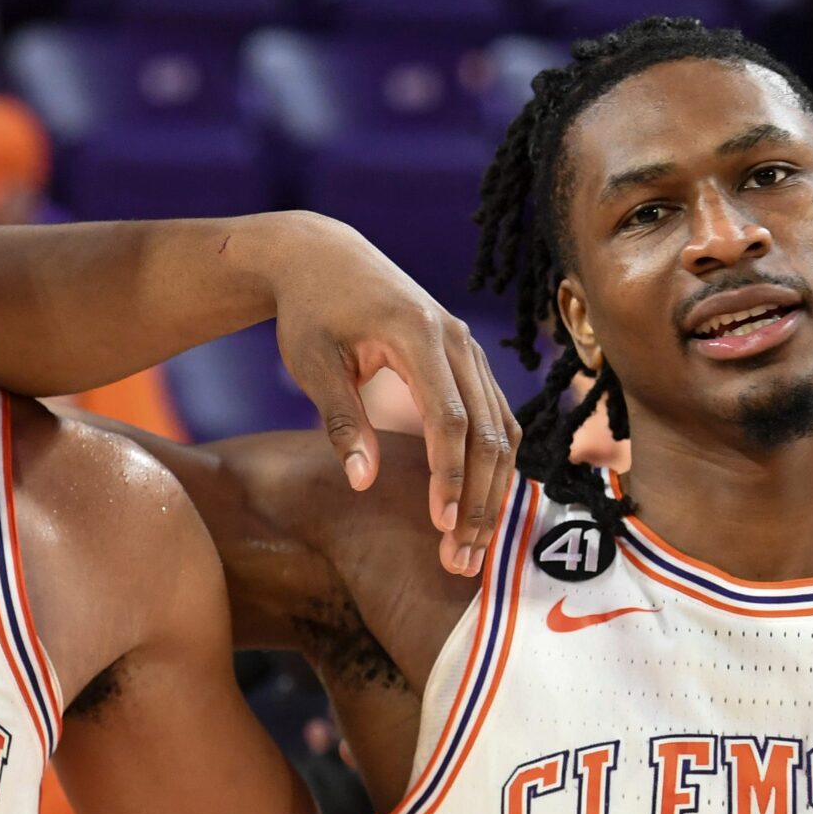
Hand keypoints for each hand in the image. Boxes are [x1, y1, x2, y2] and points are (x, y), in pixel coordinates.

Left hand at [266, 215, 516, 576]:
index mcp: (419, 334)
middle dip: (479, 498)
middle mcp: (457, 340)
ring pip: (501, 428)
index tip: (442, 524)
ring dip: (493, 489)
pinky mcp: (468, 360)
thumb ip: (341, 421)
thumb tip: (363, 482)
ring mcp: (469, 348)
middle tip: (463, 557)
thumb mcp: (313, 364)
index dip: (449, 476)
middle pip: (487, 430)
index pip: (449, 419)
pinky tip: (483, 505)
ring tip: (473, 545)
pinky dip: (496, 463)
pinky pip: (497, 416)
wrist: (323, 256)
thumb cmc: (310, 311)